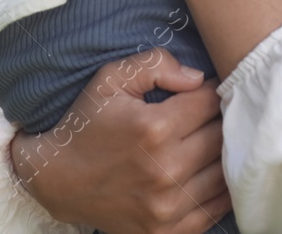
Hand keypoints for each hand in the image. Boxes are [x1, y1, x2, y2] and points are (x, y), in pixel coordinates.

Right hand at [10, 48, 230, 233]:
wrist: (58, 178)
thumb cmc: (86, 124)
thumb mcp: (110, 79)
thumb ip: (155, 64)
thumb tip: (198, 78)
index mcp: (154, 128)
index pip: (210, 102)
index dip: (211, 91)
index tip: (204, 91)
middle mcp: (165, 169)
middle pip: (221, 137)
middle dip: (219, 121)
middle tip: (209, 115)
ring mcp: (167, 206)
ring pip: (223, 173)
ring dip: (223, 155)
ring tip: (209, 142)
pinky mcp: (167, 231)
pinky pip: (215, 210)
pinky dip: (220, 190)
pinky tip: (209, 172)